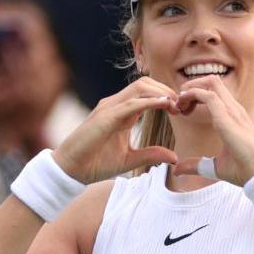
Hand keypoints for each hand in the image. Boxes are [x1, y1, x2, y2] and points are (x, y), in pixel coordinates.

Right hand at [54, 77, 178, 182]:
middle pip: (146, 83)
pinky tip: (163, 105)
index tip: (181, 109)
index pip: (147, 92)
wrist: (71, 170)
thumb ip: (151, 155)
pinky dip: (149, 102)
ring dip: (160, 92)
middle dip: (166, 90)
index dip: (166, 96)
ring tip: (175, 104)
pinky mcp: (105, 116)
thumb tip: (174, 157)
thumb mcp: (130, 160)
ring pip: (140, 87)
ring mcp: (109, 107)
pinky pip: (131, 103)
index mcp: (122, 112)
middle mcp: (116, 105)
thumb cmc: (96, 163)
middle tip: (182, 104)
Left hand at [171, 75, 253, 185]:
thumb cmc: (244, 170)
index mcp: (234, 117)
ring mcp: (232, 110)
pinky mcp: (226, 116)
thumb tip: (178, 169)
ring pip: (210, 83)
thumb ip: (196, 165)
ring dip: (190, 89)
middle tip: (178, 104)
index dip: (196, 96)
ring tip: (179, 104)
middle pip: (212, 82)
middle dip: (192, 86)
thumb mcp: (214, 166)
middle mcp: (234, 109)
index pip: (215, 93)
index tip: (182, 110)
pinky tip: (182, 107)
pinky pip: (208, 95)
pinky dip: (191, 95)